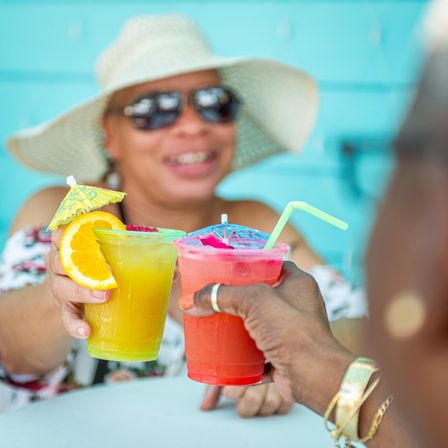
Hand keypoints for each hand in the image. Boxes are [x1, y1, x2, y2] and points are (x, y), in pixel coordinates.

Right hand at [45, 228, 110, 338]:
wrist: (78, 287)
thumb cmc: (96, 260)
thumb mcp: (102, 247)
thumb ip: (117, 240)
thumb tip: (146, 239)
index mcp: (65, 245)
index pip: (59, 235)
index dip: (70, 236)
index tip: (90, 240)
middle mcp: (58, 266)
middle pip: (61, 263)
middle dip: (84, 266)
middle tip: (109, 273)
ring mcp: (60, 288)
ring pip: (63, 289)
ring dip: (84, 292)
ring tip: (104, 296)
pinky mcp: (65, 309)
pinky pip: (67, 318)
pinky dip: (76, 325)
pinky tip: (86, 331)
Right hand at [182, 261, 353, 414]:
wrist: (313, 376)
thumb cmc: (292, 330)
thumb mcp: (254, 300)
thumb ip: (222, 295)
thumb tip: (192, 301)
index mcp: (297, 282)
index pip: (270, 264)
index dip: (248, 264)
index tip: (226, 267)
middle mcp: (296, 304)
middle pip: (260, 294)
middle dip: (236, 297)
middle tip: (215, 295)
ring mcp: (290, 330)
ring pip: (257, 322)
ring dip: (237, 324)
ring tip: (214, 320)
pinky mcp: (282, 353)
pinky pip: (257, 347)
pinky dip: (241, 349)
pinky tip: (223, 348)